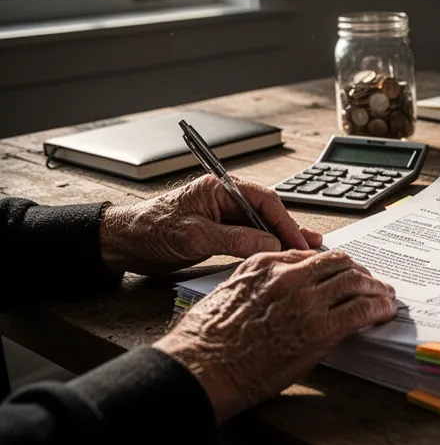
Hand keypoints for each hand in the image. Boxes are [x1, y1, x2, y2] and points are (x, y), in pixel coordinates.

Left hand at [100, 175, 322, 274]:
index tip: (300, 242)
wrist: (122, 243)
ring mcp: (222, 216)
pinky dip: (264, 247)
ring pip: (261, 226)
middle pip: (268, 212)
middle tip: (312, 248)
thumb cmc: (150, 231)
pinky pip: (248, 237)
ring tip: (304, 252)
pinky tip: (278, 256)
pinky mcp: (218, 232)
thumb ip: (235, 239)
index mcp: (219, 188)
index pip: (264, 200)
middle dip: (290, 231)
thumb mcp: (195, 236)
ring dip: (281, 240)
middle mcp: (224, 198)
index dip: (286, 222)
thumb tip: (271, 244)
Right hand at [154, 249, 396, 421]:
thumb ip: (259, 283)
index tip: (342, 273)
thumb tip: (282, 289)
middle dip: (359, 272)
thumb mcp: (228, 293)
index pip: (311, 255)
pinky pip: (362, 310)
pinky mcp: (321, 328)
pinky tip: (385, 313)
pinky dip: (380, 308)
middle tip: (371, 283)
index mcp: (265, 264)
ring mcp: (306, 300)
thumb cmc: (206, 340)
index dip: (333, 265)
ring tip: (385, 297)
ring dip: (376, 288)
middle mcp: (289, 275)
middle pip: (339, 263)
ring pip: (356, 281)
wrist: (202, 367)